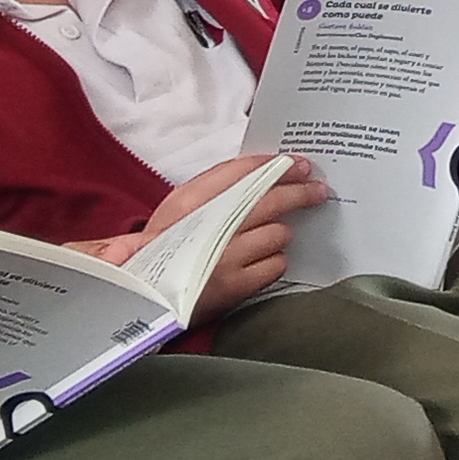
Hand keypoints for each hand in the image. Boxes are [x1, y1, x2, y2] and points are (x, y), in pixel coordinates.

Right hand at [144, 152, 315, 320]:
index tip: (296, 163)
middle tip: (316, 189)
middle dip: (298, 191)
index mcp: (189, 202)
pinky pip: (275, 265)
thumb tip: (257, 169)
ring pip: (277, 233)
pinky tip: (263, 259)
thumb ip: (214, 187)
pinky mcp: (235, 286)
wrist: (142, 296)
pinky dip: (274, 261)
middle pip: (268, 200)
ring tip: (271, 234)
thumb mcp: (178, 209)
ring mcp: (224, 258)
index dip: (274, 166)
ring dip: (280, 232)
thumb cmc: (161, 250)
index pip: (242, 172)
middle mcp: (209, 227)